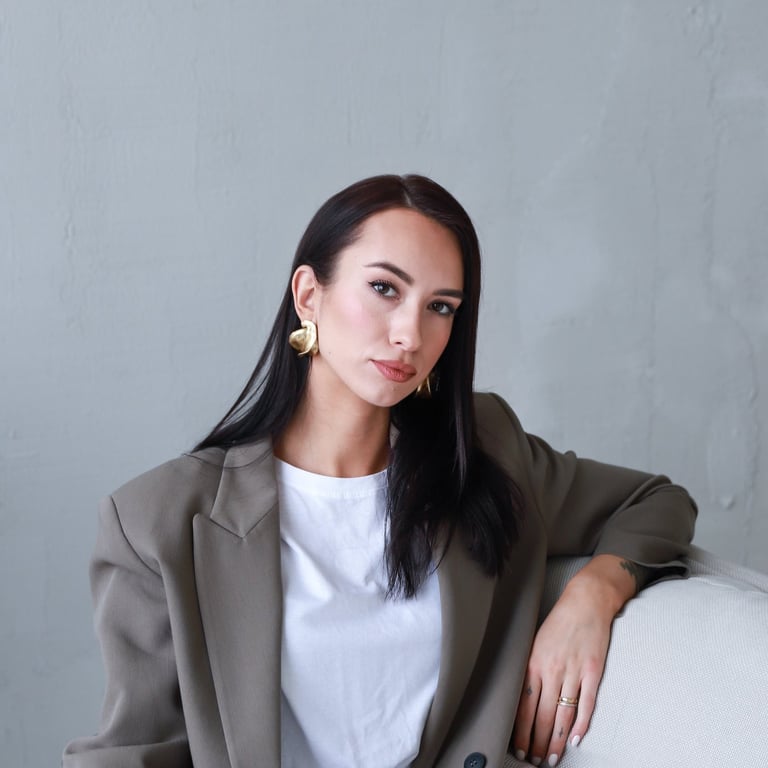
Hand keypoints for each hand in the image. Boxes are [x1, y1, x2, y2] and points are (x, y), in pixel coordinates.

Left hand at [511, 555, 638, 765]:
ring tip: (553, 758)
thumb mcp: (535, 642)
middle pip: (543, 716)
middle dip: (538, 742)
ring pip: (563, 714)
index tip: (519, 748)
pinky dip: (581, 724)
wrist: (586, 602)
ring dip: (557, 740)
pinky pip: (586, 703)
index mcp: (533, 663)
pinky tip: (576, 739)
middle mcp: (552, 670)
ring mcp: (574, 672)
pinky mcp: (593, 672)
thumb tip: (522, 698)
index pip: (524, 706)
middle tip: (535, 761)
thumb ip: (530, 669)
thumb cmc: (558, 622)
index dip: (521, 731)